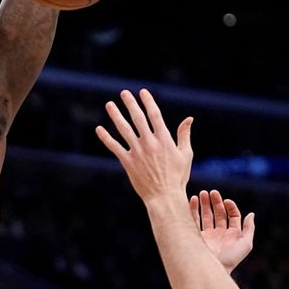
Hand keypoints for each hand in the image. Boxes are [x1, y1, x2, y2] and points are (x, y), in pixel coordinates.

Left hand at [95, 89, 193, 204]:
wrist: (164, 196)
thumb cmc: (177, 177)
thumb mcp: (185, 154)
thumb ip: (184, 135)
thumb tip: (189, 118)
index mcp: (164, 139)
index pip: (154, 115)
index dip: (148, 102)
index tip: (142, 92)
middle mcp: (149, 143)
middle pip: (137, 118)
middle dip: (130, 104)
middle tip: (124, 93)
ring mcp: (137, 152)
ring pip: (124, 129)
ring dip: (116, 116)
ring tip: (109, 104)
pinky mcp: (127, 162)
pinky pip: (114, 147)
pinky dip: (106, 137)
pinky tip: (99, 129)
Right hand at [191, 189, 254, 271]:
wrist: (212, 269)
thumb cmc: (231, 258)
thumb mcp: (246, 244)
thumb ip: (249, 228)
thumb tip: (251, 214)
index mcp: (232, 234)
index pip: (232, 216)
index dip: (230, 207)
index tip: (226, 201)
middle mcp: (220, 233)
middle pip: (218, 213)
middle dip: (215, 202)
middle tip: (212, 193)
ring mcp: (207, 234)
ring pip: (206, 215)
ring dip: (204, 204)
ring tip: (202, 193)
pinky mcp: (195, 235)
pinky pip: (193, 220)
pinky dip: (193, 209)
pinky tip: (193, 199)